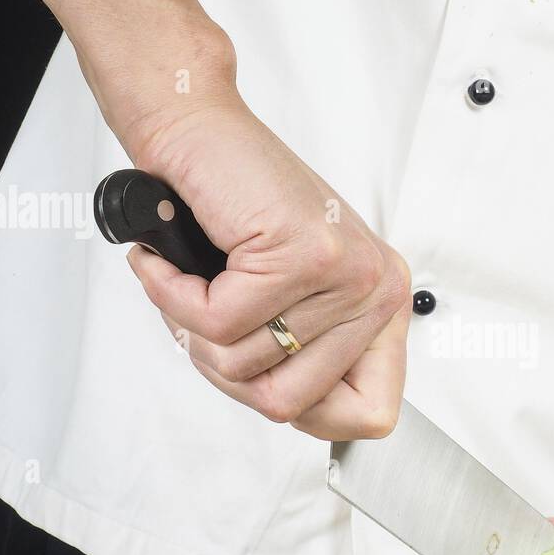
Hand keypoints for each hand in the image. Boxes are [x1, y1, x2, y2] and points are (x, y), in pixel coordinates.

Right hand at [124, 88, 411, 439]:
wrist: (196, 136)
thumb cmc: (235, 210)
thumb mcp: (286, 298)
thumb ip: (304, 358)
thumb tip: (306, 418)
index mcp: (383, 306)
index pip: (372, 413)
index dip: (313, 417)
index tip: (268, 377)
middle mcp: (377, 290)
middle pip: (291, 404)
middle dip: (226, 372)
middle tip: (205, 318)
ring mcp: (345, 273)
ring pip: (244, 367)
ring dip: (192, 332)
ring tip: (191, 282)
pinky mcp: (300, 254)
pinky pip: (216, 324)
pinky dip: (173, 297)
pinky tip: (170, 263)